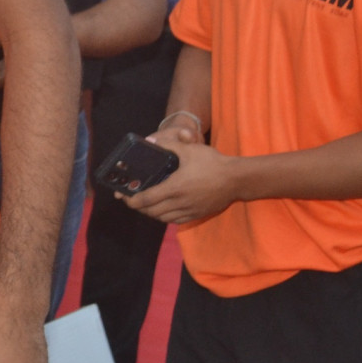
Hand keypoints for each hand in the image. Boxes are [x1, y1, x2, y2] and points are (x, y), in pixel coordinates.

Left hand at [122, 128, 238, 224]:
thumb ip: (168, 145)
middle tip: (133, 199)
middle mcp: (180, 203)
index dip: (133, 201)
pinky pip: (176, 221)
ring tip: (146, 204)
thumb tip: (150, 142)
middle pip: (153, 211)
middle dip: (140, 207)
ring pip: (164, 218)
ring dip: (152, 213)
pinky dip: (166, 217)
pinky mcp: (198, 214)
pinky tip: (163, 210)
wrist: (237, 179)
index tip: (124, 197)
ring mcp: (190, 211)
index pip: (147, 199)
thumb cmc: (212, 163)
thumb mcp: (189, 150)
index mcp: (174, 188)